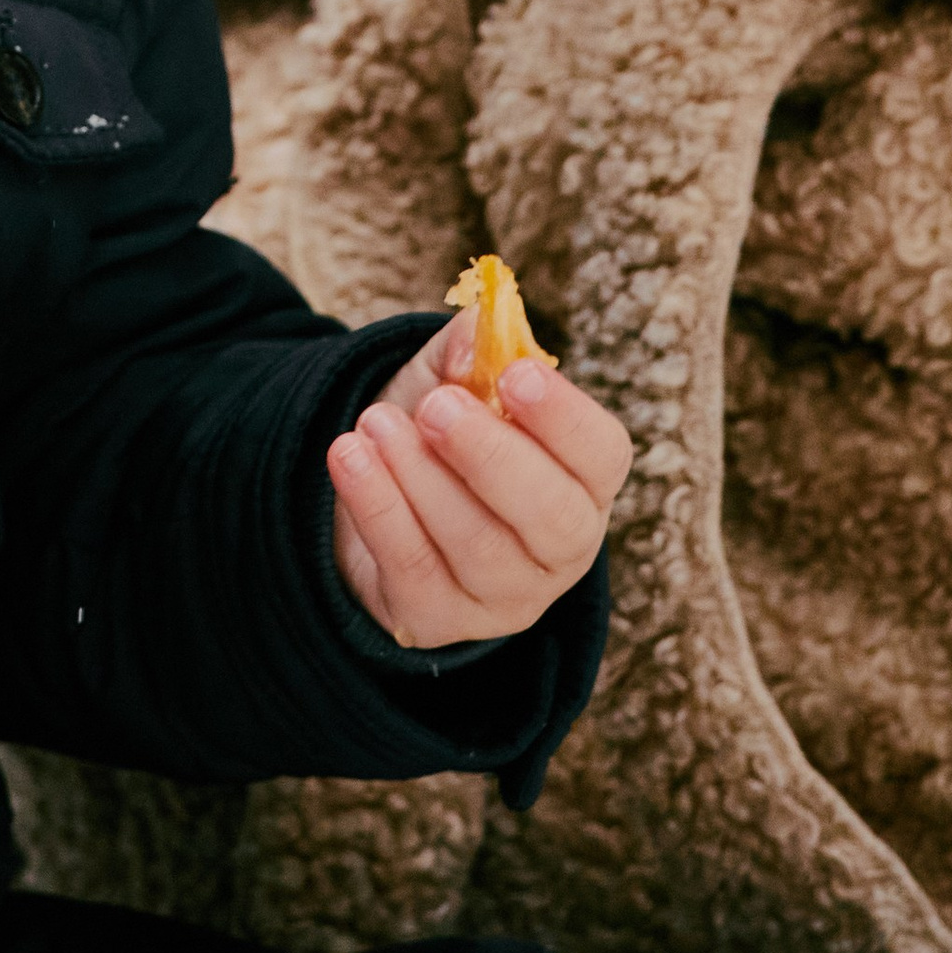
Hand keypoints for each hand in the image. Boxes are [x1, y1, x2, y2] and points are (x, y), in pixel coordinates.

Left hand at [326, 308, 629, 650]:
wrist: (377, 496)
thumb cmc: (437, 431)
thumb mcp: (454, 378)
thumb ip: (470, 349)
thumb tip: (475, 331)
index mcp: (583, 479)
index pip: (602, 454)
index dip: (565, 417)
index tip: (515, 375)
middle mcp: (561, 549)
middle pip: (551, 516)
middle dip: (491, 456)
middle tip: (437, 407)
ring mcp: (505, 596)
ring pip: (478, 547)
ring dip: (421, 478)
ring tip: (375, 422)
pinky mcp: (441, 621)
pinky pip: (414, 573)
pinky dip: (378, 510)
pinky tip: (349, 457)